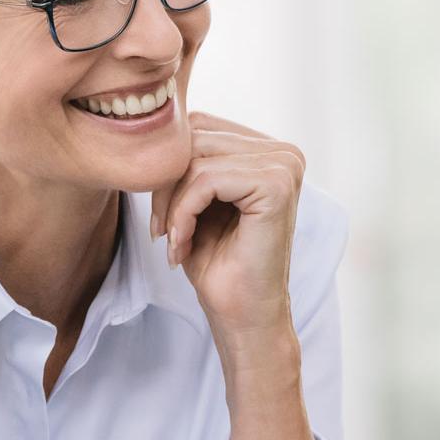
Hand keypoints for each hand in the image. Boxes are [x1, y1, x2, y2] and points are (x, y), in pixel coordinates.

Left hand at [152, 112, 306, 347]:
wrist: (243, 316)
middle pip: (195, 138)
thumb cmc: (219, 263)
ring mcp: (285, 166)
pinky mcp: (277, 185)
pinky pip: (205, 178)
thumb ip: (187, 159)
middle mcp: (285, 153)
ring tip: (174, 240)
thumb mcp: (195, 200)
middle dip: (165, 186)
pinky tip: (183, 244)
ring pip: (195, 158)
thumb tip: (153, 123)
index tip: (161, 218)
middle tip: (161, 232)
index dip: (168, 169)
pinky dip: (182, 213)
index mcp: (270, 151)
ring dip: (171, 203)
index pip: (199, 127)